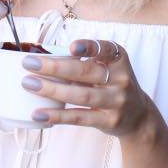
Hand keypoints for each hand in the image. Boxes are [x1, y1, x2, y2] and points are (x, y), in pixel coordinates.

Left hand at [21, 38, 151, 136]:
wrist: (138, 116)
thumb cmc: (113, 85)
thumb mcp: (109, 68)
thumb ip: (87, 61)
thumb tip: (45, 57)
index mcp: (119, 59)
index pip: (105, 49)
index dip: (89, 47)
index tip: (71, 47)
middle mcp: (121, 78)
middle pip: (86, 72)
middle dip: (55, 67)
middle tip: (29, 63)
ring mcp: (116, 101)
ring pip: (81, 95)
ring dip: (52, 89)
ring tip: (29, 84)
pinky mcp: (109, 121)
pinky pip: (79, 117)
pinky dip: (57, 115)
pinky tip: (39, 113)